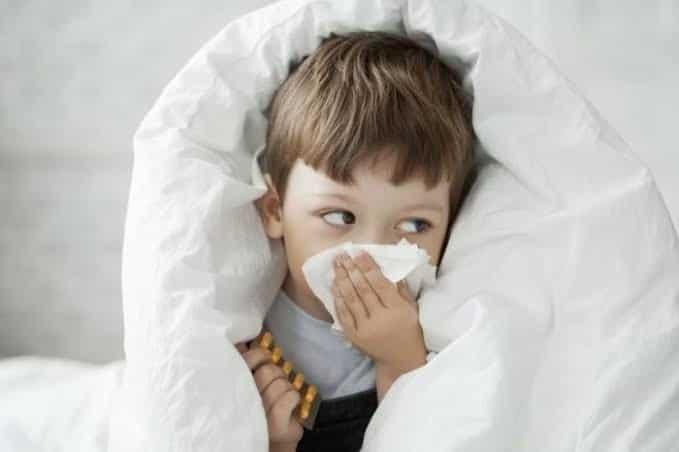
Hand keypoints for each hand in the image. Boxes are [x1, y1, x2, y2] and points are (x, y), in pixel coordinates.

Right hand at [237, 341, 301, 449]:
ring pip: (281, 383)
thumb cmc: (260, 410)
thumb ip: (245, 365)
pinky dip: (294, 397)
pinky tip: (291, 404)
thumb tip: (243, 342)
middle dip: (276, 372)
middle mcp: (245, 402)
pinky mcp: (278, 426)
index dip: (259, 354)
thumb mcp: (249, 387)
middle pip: (268, 371)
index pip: (247, 359)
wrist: (270, 444)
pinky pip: (291, 396)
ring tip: (281, 395)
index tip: (264, 358)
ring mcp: (261, 415)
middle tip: (275, 381)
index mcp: (237, 388)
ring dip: (286, 386)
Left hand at [331, 252, 426, 377]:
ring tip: (335, 265)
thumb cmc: (409, 331)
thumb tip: (389, 268)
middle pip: (363, 290)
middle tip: (342, 255)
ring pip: (351, 300)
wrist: (400, 361)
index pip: (380, 284)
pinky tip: (334, 286)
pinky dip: (338, 300)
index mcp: (397, 310)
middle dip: (351, 270)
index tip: (359, 253)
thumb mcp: (412, 309)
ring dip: (342, 280)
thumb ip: (401, 289)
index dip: (368, 267)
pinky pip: (344, 315)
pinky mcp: (355, 337)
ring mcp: (366, 329)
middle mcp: (380, 319)